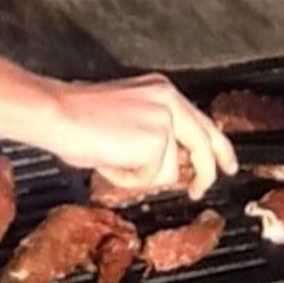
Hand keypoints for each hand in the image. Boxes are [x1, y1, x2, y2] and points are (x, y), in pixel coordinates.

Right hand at [49, 73, 237, 199]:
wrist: (59, 115)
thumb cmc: (77, 119)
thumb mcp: (125, 122)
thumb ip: (152, 137)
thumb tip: (168, 166)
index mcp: (162, 92)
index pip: (200, 121)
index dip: (215, 145)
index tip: (224, 162)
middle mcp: (170, 100)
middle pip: (204, 142)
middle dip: (208, 171)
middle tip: (200, 190)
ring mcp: (166, 119)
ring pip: (170, 169)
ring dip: (141, 176)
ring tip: (111, 159)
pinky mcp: (158, 139)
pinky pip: (153, 176)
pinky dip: (130, 178)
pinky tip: (111, 161)